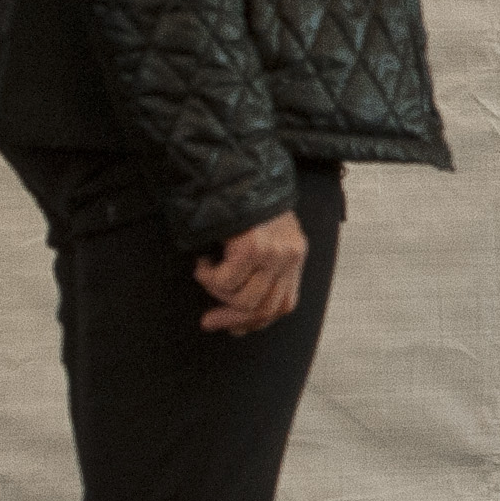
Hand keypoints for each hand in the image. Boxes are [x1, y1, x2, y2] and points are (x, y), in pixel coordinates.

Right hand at [195, 210, 308, 335]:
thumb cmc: (245, 205)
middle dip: (233, 320)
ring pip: (242, 299)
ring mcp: (273, 253)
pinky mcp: (252, 248)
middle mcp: (289, 256)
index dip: (259, 321)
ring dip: (216, 292)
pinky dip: (208, 276)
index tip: (236, 329)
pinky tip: (204, 260)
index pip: (285, 303)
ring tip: (206, 272)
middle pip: (264, 308)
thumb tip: (241, 318)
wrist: (237, 171)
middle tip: (208, 321)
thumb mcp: (265, 236)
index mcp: (295, 255)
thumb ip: (261, 267)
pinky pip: (225, 281)